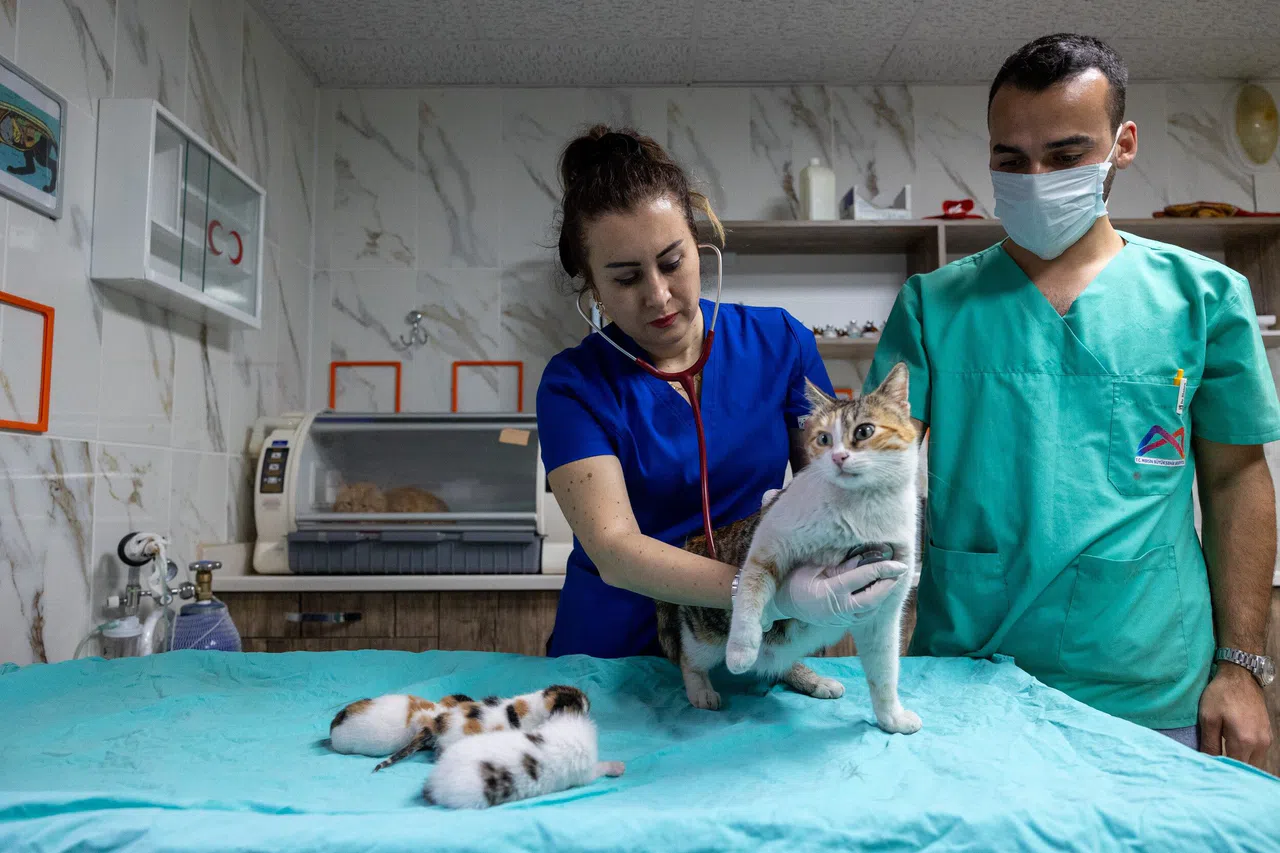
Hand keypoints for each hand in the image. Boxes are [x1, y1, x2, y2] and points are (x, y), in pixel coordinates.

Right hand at [763, 558, 907, 627]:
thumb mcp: (813, 566)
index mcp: (829, 592)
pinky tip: (879, 590)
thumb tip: (866, 556)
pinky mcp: (841, 623)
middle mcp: (837, 610)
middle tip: (900, 571)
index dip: (883, 570)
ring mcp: (839, 620)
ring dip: (884, 595)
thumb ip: (840, 563)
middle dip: (888, 585)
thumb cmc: (794, 579)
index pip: (862, 578)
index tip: (899, 563)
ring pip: (870, 611)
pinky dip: (875, 603)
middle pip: (872, 600)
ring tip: (892, 578)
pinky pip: (864, 616)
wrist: (781, 603)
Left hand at [1198, 664, 1271, 766]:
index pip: (1235, 768)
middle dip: (1232, 772)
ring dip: (1240, 765)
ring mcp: (1266, 740)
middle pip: (1247, 769)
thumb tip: (1207, 763)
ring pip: (1254, 763)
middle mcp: (1260, 744)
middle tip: (1215, 772)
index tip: (1210, 775)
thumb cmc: (1221, 694)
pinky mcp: (1267, 735)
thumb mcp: (1208, 717)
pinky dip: (1246, 757)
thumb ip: (1209, 743)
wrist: (1240, 676)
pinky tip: (1233, 754)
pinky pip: (1258, 754)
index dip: (1222, 773)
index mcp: (1244, 741)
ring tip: (1223, 763)